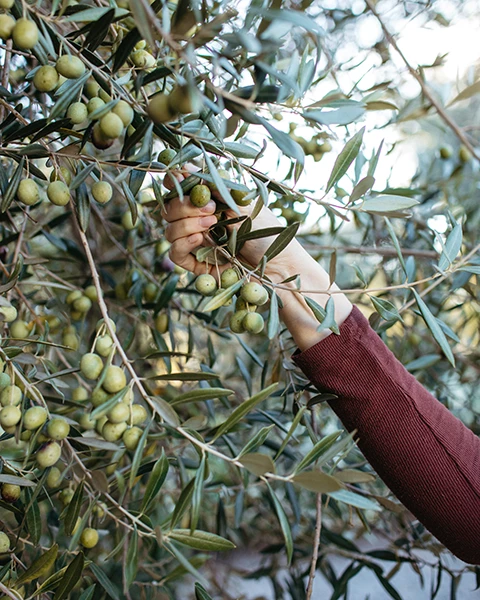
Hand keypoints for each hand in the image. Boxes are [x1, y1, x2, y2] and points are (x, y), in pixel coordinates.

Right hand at [161, 170, 352, 349]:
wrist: (281, 266)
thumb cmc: (269, 232)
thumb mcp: (243, 203)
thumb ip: (214, 186)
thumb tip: (184, 166)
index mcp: (209, 201)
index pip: (177, 187)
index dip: (174, 182)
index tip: (181, 180)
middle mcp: (199, 220)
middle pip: (169, 209)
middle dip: (185, 207)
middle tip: (211, 209)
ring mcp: (197, 243)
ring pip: (169, 231)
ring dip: (186, 225)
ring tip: (211, 224)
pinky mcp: (199, 265)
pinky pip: (176, 255)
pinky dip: (183, 245)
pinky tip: (199, 239)